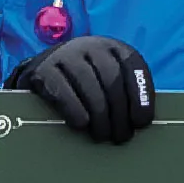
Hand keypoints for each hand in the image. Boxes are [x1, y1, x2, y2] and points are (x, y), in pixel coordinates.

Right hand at [13, 35, 155, 143]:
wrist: (43, 72)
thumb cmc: (84, 84)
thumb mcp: (107, 80)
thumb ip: (124, 93)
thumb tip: (140, 124)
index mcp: (113, 47)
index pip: (133, 66)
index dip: (141, 96)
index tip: (141, 122)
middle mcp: (91, 45)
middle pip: (112, 80)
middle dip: (119, 113)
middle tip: (120, 137)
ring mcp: (65, 54)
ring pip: (90, 86)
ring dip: (100, 117)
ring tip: (102, 136)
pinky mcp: (43, 68)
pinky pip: (63, 92)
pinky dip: (75, 110)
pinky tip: (81, 125)